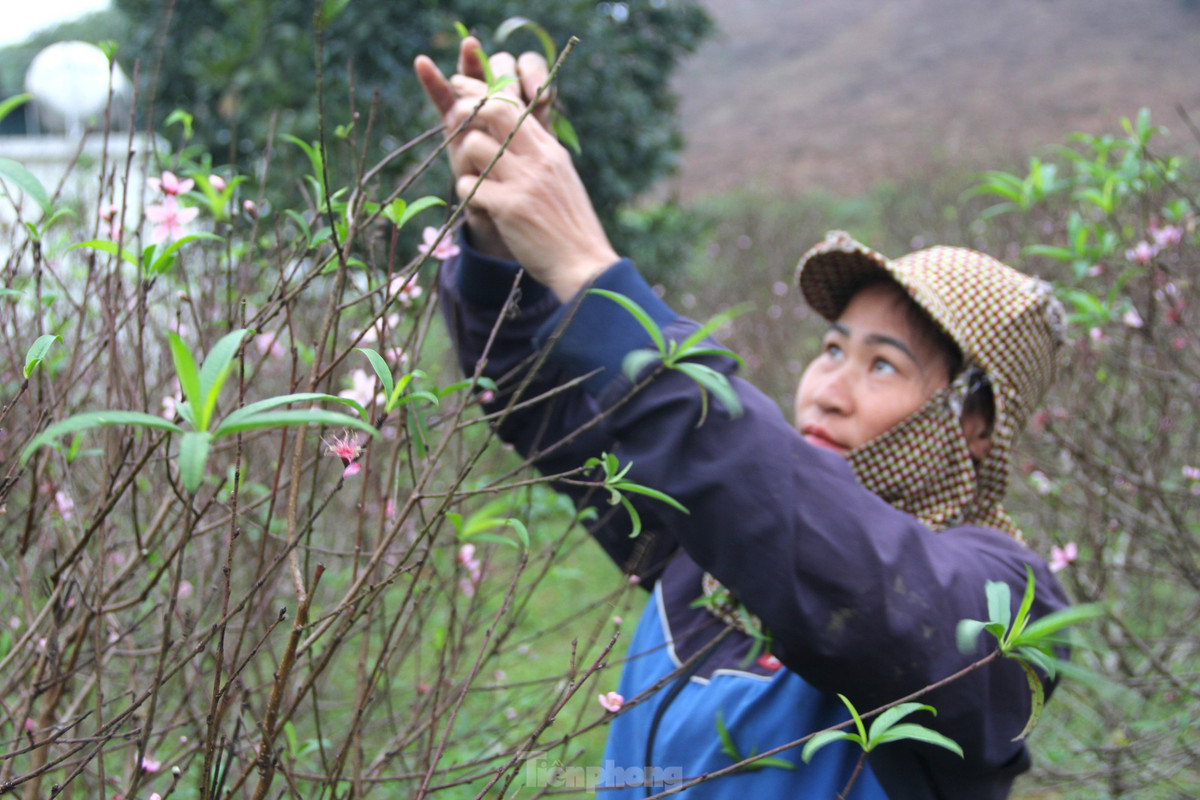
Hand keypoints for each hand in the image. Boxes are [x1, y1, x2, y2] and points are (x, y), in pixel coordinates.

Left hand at [415, 38, 555, 261]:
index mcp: (550, 149)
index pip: (513, 103)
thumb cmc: (570, 226)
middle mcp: (538, 158)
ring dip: (464, 161)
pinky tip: (480, 205)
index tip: (461, 89)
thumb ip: (538, 154)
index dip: (482, 91)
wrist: (584, 264)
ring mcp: (523, 181)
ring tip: (474, 179)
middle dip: (465, 111)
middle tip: (452, 122)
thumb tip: (509, 132)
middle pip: (493, 110)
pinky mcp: (509, 207)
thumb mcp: (561, 179)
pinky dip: (467, 193)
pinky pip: (469, 184)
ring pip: (474, 146)